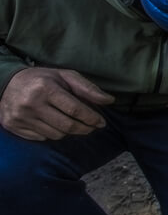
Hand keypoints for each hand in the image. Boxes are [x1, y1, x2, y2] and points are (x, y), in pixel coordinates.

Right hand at [0, 67, 114, 140]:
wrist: (6, 83)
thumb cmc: (42, 79)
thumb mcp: (65, 77)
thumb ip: (88, 89)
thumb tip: (110, 100)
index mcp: (45, 88)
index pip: (75, 110)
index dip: (92, 118)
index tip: (101, 122)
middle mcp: (31, 103)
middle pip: (67, 126)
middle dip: (85, 129)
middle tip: (92, 127)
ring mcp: (20, 117)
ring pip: (56, 135)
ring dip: (69, 131)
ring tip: (71, 122)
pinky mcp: (13, 126)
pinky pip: (42, 138)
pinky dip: (52, 133)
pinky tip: (52, 123)